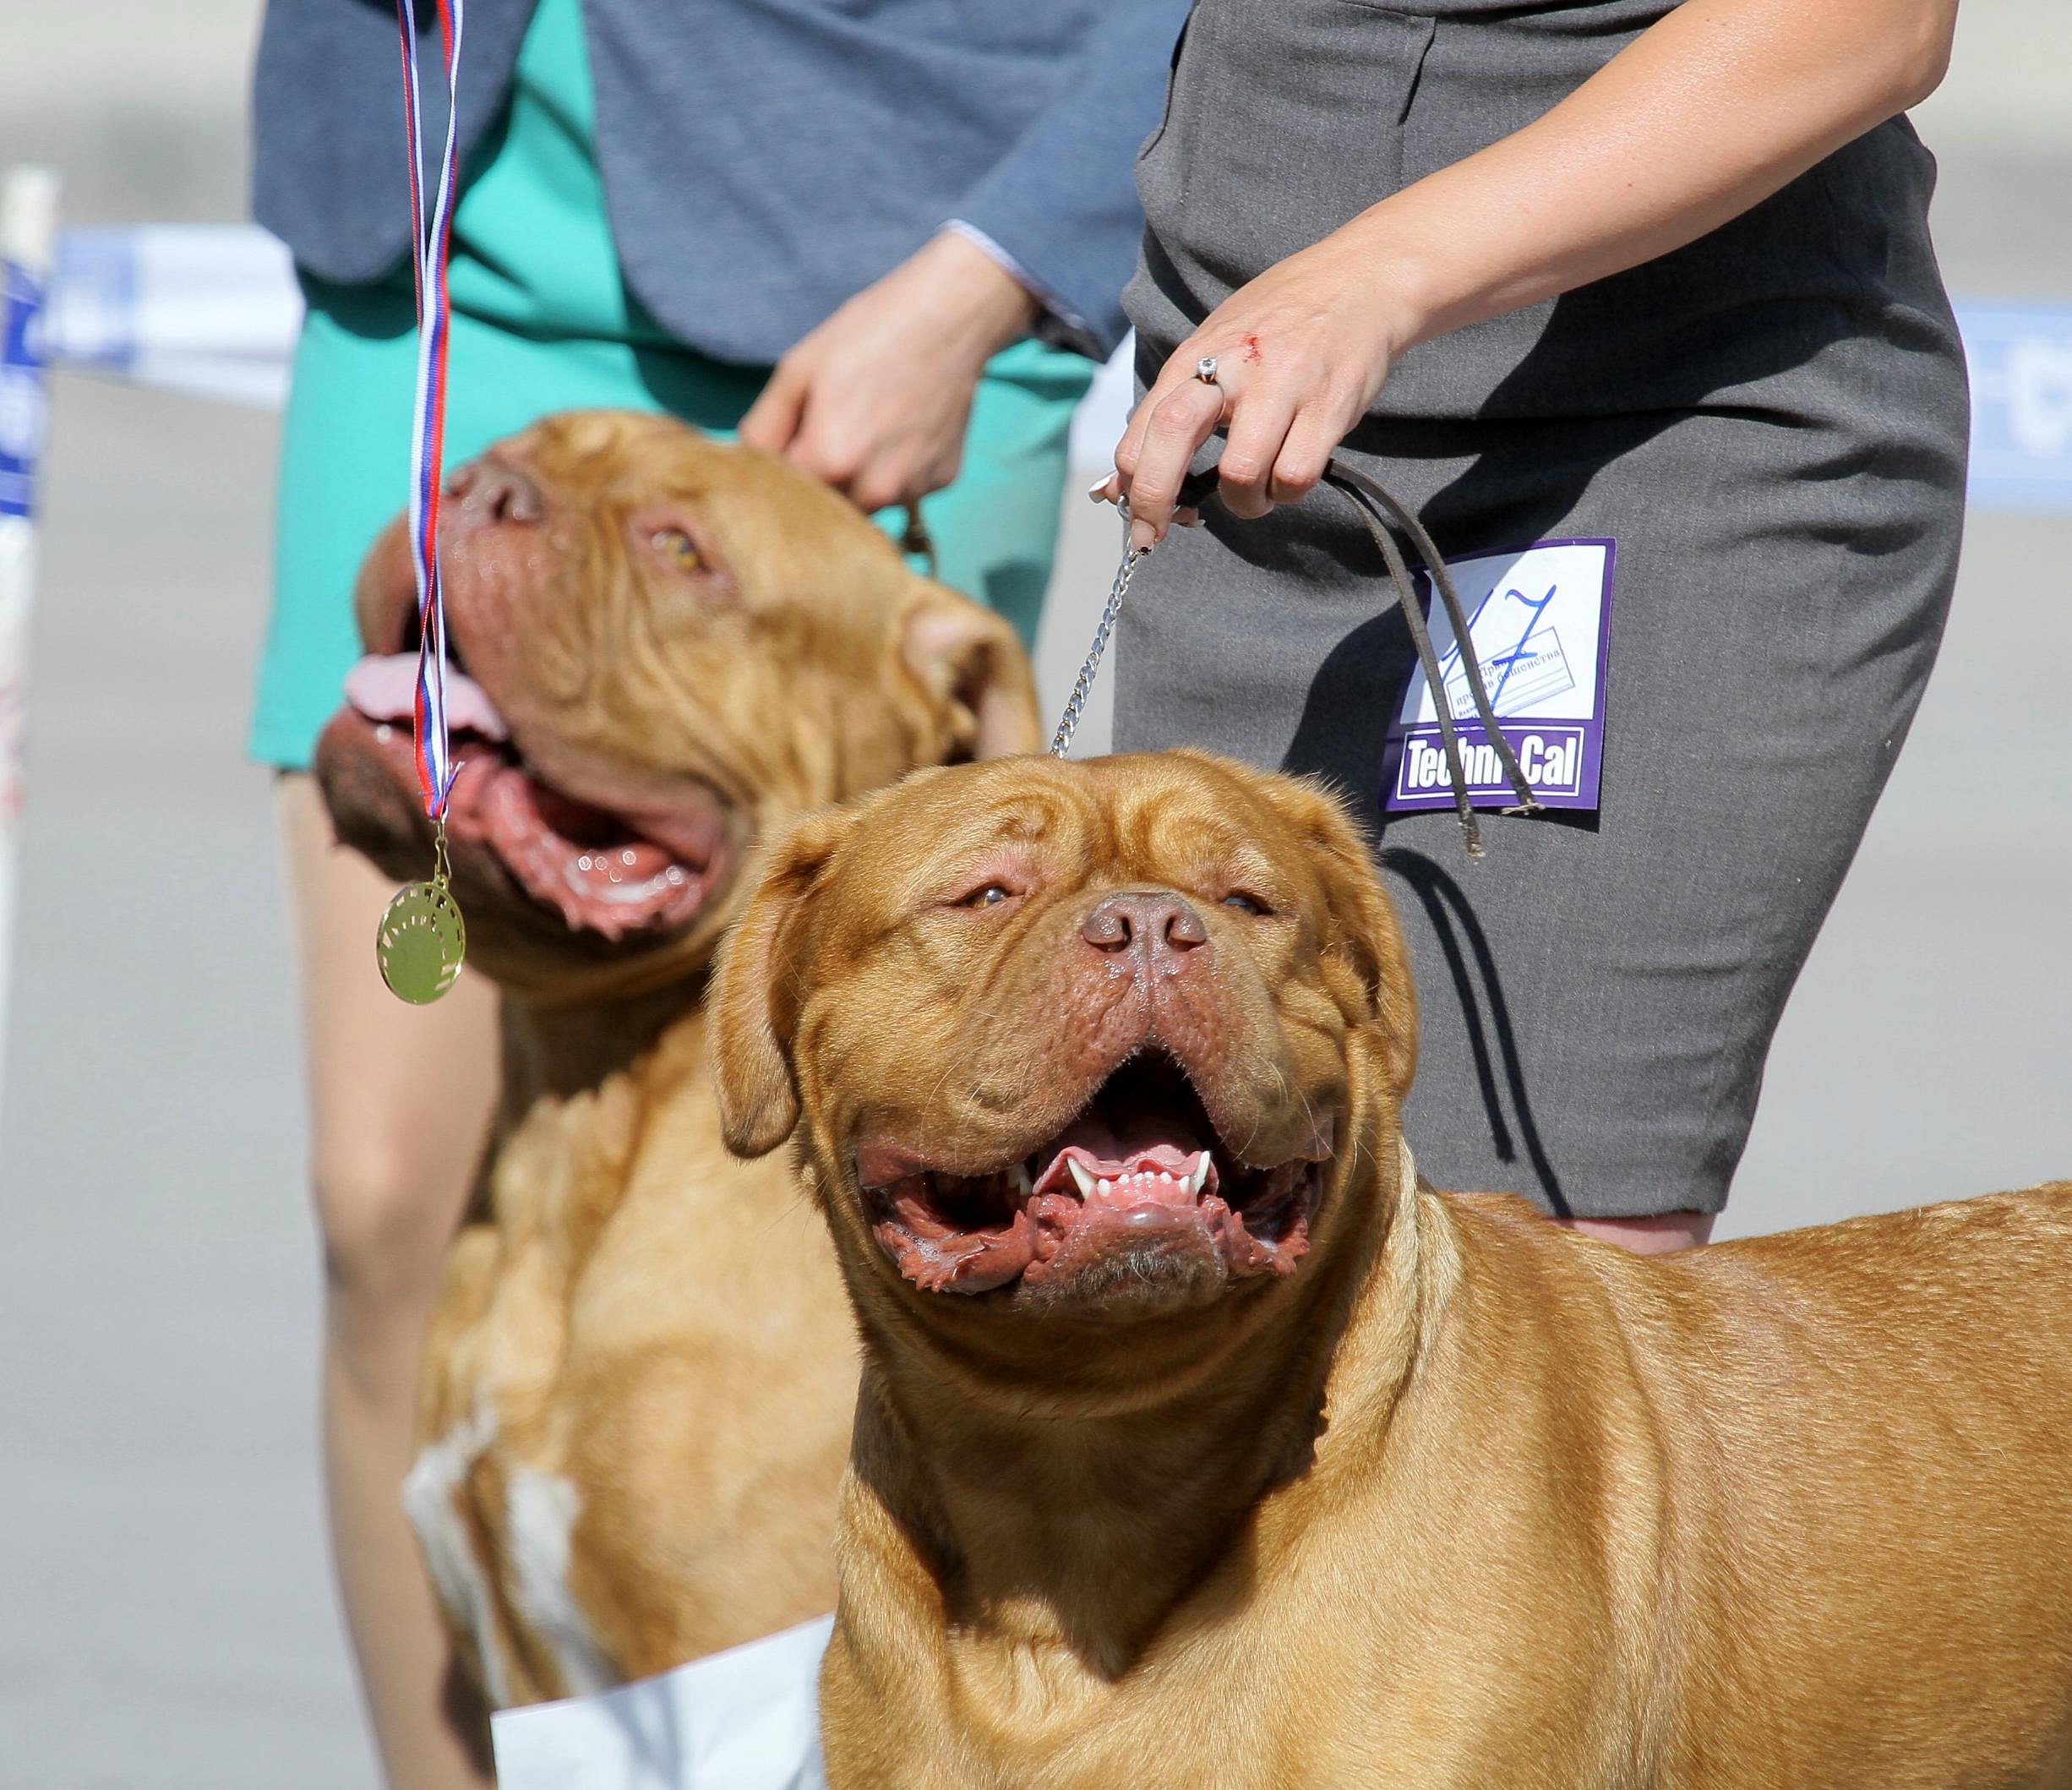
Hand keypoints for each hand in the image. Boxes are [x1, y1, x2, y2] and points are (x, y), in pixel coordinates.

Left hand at [739, 231, 1040, 513]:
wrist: (949, 316)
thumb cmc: (869, 334)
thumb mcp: (798, 371)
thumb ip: (764, 429)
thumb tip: (748, 467)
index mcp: (830, 462)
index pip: (785, 496)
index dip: (779, 473)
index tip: (785, 447)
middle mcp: (874, 488)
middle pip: (827, 508)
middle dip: (819, 482)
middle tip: (827, 432)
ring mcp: (913, 488)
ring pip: (866, 504)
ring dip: (856, 480)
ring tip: (868, 426)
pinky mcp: (942, 481)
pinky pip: (904, 490)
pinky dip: (895, 470)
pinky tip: (901, 427)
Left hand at [1100, 224, 1414, 549]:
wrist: (1361, 280)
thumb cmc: (1280, 323)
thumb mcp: (1215, 348)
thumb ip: (1170, 412)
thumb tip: (1119, 487)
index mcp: (1196, 356)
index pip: (1143, 428)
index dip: (1131, 485)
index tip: (1135, 518)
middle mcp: (1233, 368)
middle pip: (1172, 438)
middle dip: (1154, 499)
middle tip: (1155, 534)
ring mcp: (1282, 386)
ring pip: (1242, 475)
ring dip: (1245, 503)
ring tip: (1258, 490)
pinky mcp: (1330, 406)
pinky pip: (1295, 477)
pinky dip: (1287, 492)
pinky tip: (1289, 474)